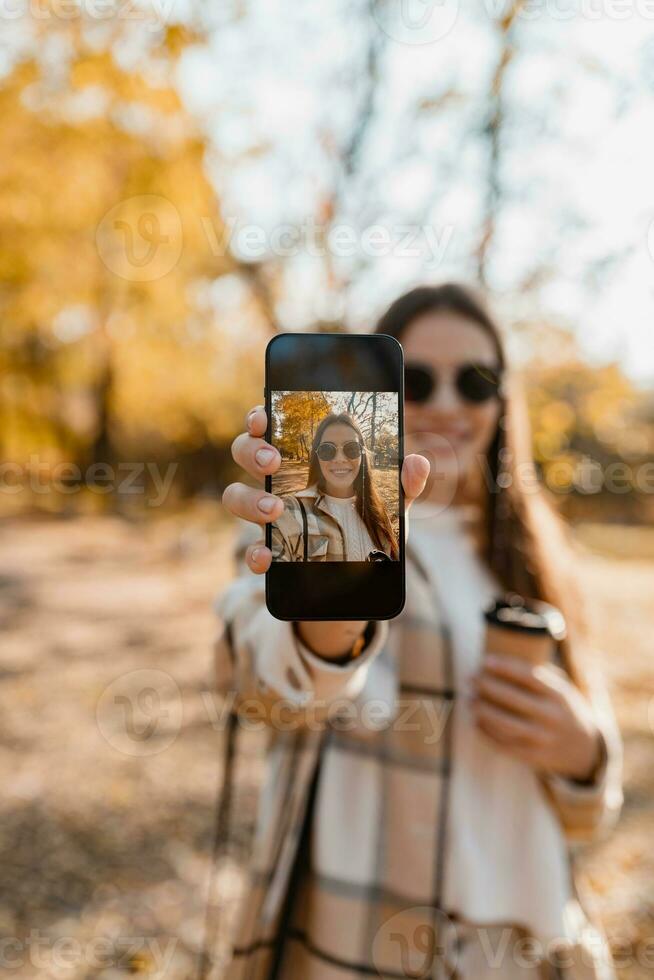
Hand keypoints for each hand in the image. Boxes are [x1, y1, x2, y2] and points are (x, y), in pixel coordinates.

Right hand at [222, 404, 429, 658]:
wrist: (362, 574)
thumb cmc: (371, 523)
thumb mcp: (393, 503)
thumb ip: (405, 483)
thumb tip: (417, 462)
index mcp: (302, 458)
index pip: (270, 426)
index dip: (259, 416)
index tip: (264, 416)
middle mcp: (277, 481)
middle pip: (245, 452)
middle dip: (252, 451)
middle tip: (274, 462)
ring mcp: (269, 515)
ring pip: (236, 496)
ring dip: (249, 498)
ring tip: (276, 508)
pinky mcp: (271, 550)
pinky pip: (252, 549)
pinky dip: (254, 553)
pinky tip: (267, 557)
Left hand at [469, 654, 601, 781]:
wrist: (584, 749)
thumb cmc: (562, 709)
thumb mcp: (562, 689)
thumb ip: (539, 676)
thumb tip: (501, 659)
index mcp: (559, 695)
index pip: (529, 677)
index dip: (505, 668)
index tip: (484, 661)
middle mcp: (552, 716)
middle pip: (514, 699)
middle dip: (488, 687)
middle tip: (471, 678)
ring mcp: (543, 739)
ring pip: (507, 724)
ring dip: (484, 711)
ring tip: (470, 700)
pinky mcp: (535, 757)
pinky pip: (506, 745)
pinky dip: (487, 734)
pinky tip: (476, 722)